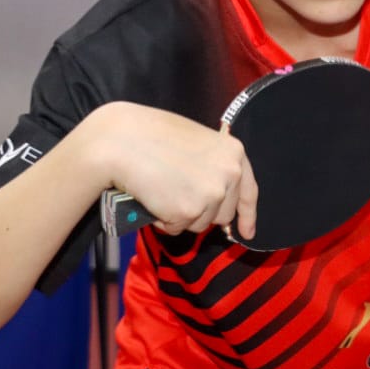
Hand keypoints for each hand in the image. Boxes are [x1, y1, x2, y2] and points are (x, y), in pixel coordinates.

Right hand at [84, 102, 258, 237]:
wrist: (121, 140)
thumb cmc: (151, 136)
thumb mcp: (196, 143)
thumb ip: (211, 166)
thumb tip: (216, 195)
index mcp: (234, 152)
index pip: (248, 192)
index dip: (247, 215)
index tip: (246, 232)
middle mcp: (230, 173)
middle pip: (222, 214)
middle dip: (201, 213)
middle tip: (175, 193)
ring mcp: (211, 193)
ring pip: (199, 224)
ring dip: (179, 216)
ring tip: (160, 189)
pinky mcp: (189, 211)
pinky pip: (176, 228)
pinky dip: (162, 221)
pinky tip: (152, 198)